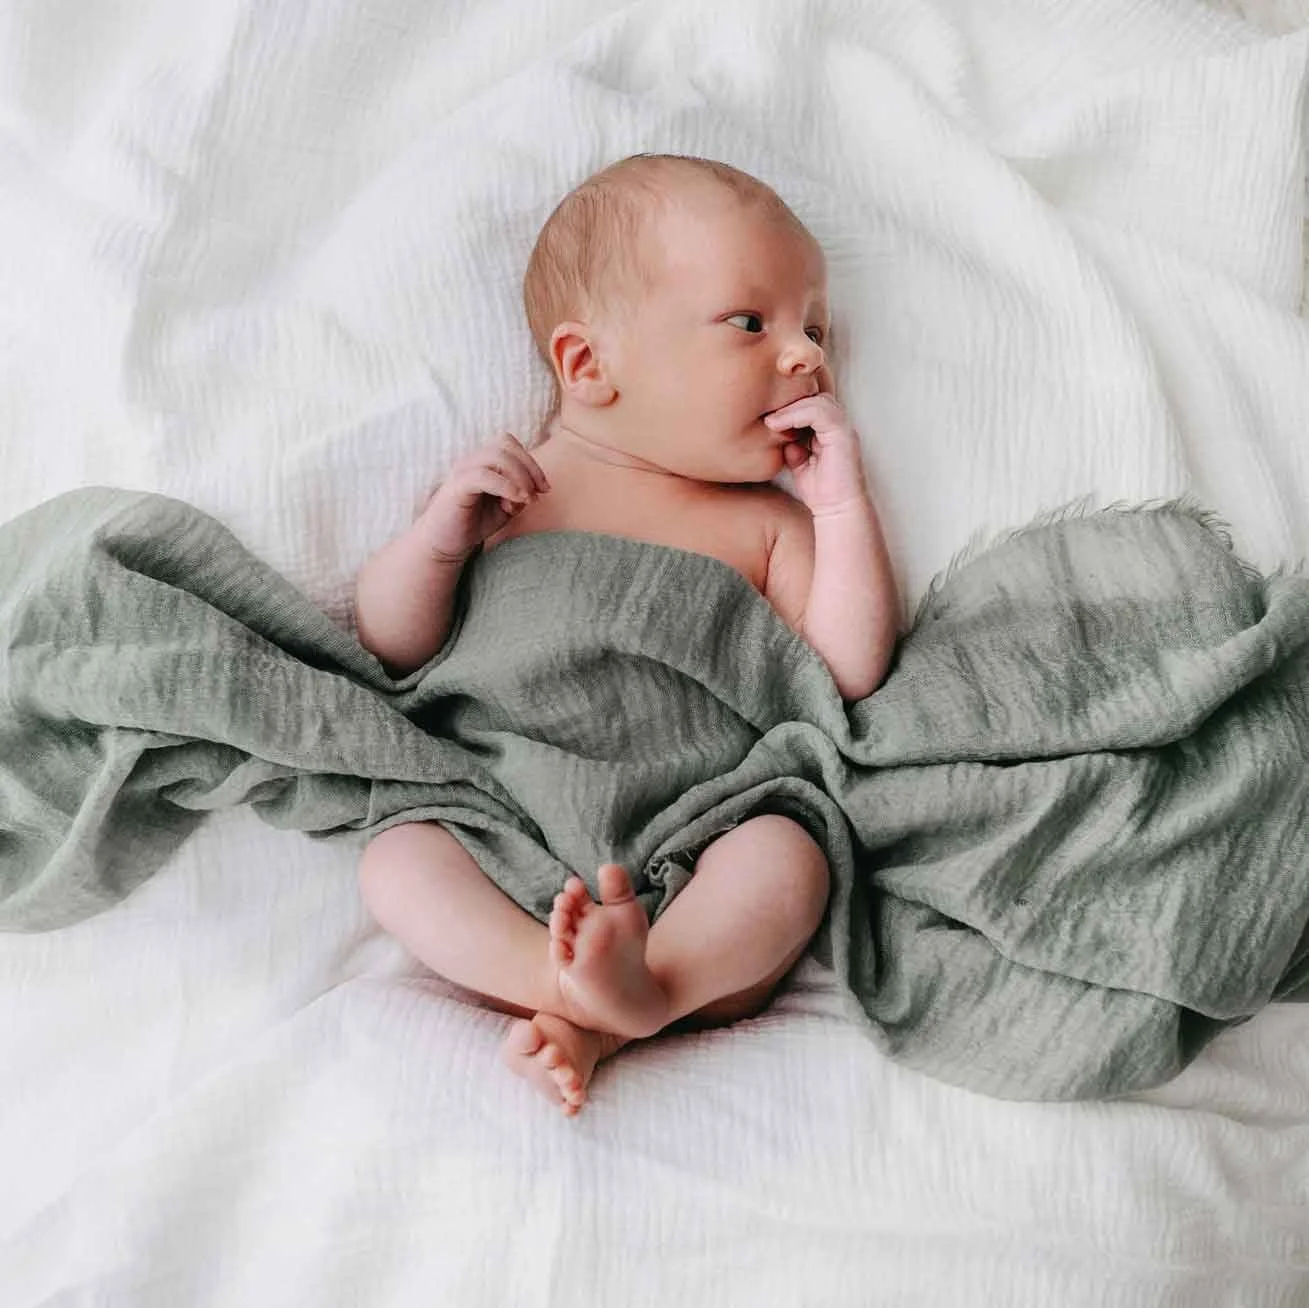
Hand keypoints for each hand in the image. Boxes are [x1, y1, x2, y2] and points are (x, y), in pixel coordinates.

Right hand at [417, 433, 549, 560]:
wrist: (444, 544)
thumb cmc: (474, 524)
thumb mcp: (505, 508)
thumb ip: (520, 495)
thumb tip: (534, 490)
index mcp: (482, 462)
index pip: (510, 445)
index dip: (531, 463)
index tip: (544, 489)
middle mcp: (471, 461)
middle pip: (506, 444)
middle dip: (530, 468)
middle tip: (538, 494)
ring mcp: (462, 471)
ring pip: (497, 456)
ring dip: (519, 476)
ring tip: (526, 500)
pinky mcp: (457, 487)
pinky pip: (484, 476)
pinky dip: (505, 486)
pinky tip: (516, 501)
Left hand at [763, 393, 867, 514]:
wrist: (836, 510)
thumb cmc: (820, 491)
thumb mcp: (798, 463)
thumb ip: (791, 445)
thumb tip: (776, 431)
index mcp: (829, 428)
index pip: (810, 402)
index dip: (789, 405)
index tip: (766, 417)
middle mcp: (838, 424)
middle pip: (815, 396)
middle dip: (789, 402)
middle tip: (766, 414)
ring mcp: (843, 428)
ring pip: (817, 400)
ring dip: (791, 407)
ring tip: (770, 421)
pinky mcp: (843, 434)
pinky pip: (820, 412)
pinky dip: (797, 414)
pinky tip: (780, 425)